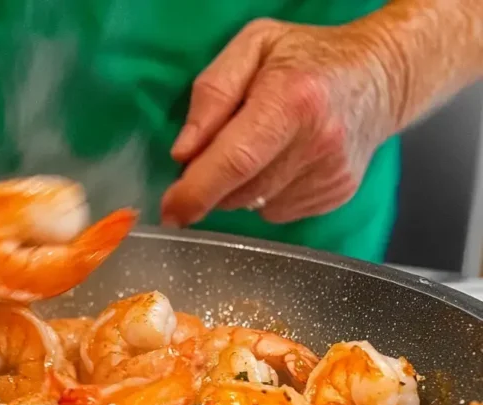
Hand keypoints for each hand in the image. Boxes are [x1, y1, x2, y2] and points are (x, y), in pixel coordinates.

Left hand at [161, 18, 399, 225]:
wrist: (381, 75)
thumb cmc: (308, 57)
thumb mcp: (253, 46)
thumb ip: (212, 93)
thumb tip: (183, 152)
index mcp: (293, 101)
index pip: (236, 161)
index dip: (196, 192)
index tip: (170, 210)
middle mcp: (318, 142)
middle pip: (239, 191)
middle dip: (211, 184)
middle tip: (214, 153)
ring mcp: (331, 175)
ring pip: (254, 206)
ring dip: (239, 188)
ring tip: (259, 148)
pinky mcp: (335, 195)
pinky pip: (276, 211)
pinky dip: (265, 193)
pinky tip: (281, 161)